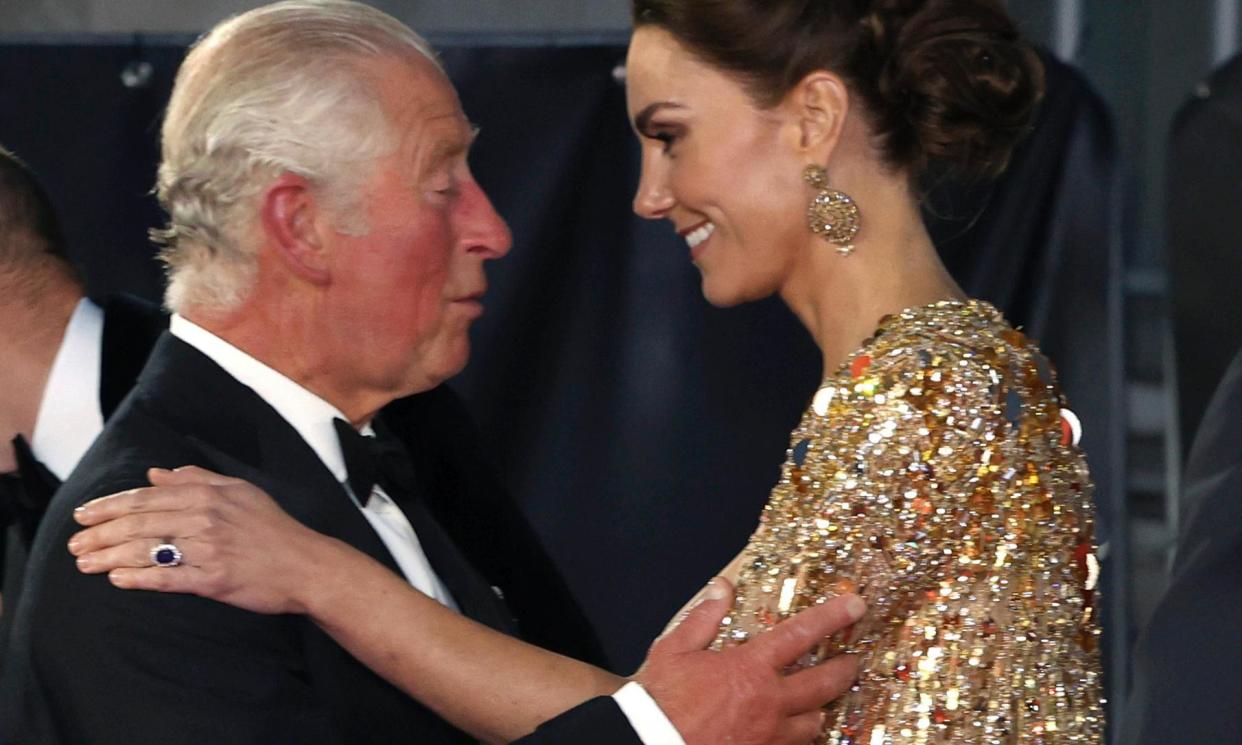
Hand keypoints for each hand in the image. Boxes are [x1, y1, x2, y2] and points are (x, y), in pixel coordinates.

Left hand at [68, 466, 331, 613]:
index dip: (110, 505)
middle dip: (100, 533)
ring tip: (84, 564)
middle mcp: (205, 518)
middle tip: (74, 544)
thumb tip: (156, 474)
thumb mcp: (240, 492)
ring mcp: (209, 549)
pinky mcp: (213, 580)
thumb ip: (197, 479)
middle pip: (140, 523)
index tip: (83, 514)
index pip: (148, 497)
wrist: (306, 565)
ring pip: (147, 550)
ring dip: (110, 557)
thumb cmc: (273, 528)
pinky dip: (139, 579)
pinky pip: (168, 579)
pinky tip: (118, 580)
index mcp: (209, 494)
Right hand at [635, 578, 862, 744]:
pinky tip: (794, 732)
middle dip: (844, 669)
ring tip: (822, 701)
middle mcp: (769, 702)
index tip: (854, 606)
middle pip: (823, 683)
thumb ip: (702, 618)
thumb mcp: (674, 650)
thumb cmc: (660, 701)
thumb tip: (721, 589)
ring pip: (814, 722)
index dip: (832, 617)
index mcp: (749, 668)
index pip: (801, 634)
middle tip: (854, 660)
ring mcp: (770, 735)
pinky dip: (799, 737)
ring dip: (821, 708)